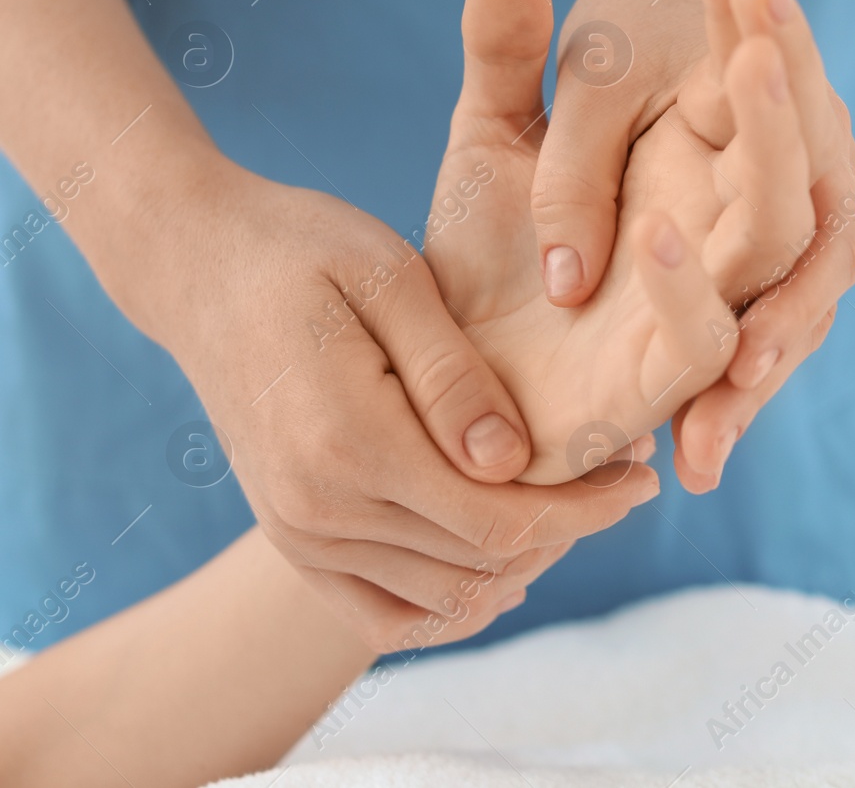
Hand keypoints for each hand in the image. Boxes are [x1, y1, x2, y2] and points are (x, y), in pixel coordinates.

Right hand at [150, 164, 658, 651]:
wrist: (199, 265)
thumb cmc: (303, 251)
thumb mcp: (391, 281)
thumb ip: (454, 378)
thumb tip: (513, 464)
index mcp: (349, 446)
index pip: (498, 522)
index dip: (586, 511)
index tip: (641, 473)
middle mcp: (316, 512)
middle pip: (480, 566)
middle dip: (567, 528)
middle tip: (621, 471)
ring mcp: (298, 536)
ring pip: (442, 599)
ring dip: (518, 563)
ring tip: (571, 500)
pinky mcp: (293, 539)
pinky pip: (383, 615)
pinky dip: (451, 602)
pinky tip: (502, 562)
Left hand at [532, 0, 854, 490]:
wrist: (466, 376)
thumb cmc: (490, 246)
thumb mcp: (496, 133)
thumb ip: (506, 53)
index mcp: (719, 166)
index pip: (762, 74)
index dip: (754, 8)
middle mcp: (739, 231)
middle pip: (808, 150)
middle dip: (790, 65)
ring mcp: (726, 306)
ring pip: (800, 245)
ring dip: (778, 149)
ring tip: (753, 63)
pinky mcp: (679, 377)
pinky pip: (709, 336)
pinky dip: (692, 289)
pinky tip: (655, 231)